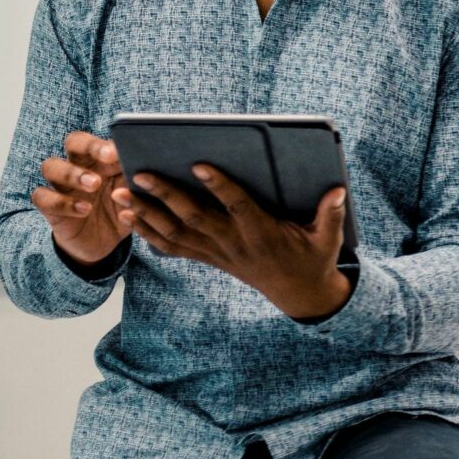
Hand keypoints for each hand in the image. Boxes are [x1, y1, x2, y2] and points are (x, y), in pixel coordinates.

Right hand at [30, 131, 130, 271]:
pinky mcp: (50, 207)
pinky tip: (84, 209)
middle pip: (73, 143)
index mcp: (100, 159)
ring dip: (73, 173)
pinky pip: (43, 197)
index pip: (98, 139)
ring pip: (52, 167)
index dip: (107, 142)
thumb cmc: (122, 210)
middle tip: (109, 157)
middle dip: (89, 146)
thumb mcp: (136, 197)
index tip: (121, 150)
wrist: (104, 243)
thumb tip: (160, 166)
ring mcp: (61, 185)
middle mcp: (78, 165)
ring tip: (94, 184)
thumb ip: (141, 181)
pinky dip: (62, 202)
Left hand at [128, 164, 352, 320]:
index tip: (198, 164)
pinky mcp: (209, 258)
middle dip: (165, 196)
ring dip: (145, 214)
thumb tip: (338, 189)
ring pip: (175, 233)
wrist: (298, 294)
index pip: (237, 207)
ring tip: (120, 193)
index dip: (219, 187)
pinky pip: (172, 247)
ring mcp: (218, 253)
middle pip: (194, 218)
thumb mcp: (328, 239)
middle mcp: (234, 244)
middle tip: (140, 174)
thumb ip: (331, 214)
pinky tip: (128, 216)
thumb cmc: (313, 259)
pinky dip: (147, 232)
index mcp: (262, 234)